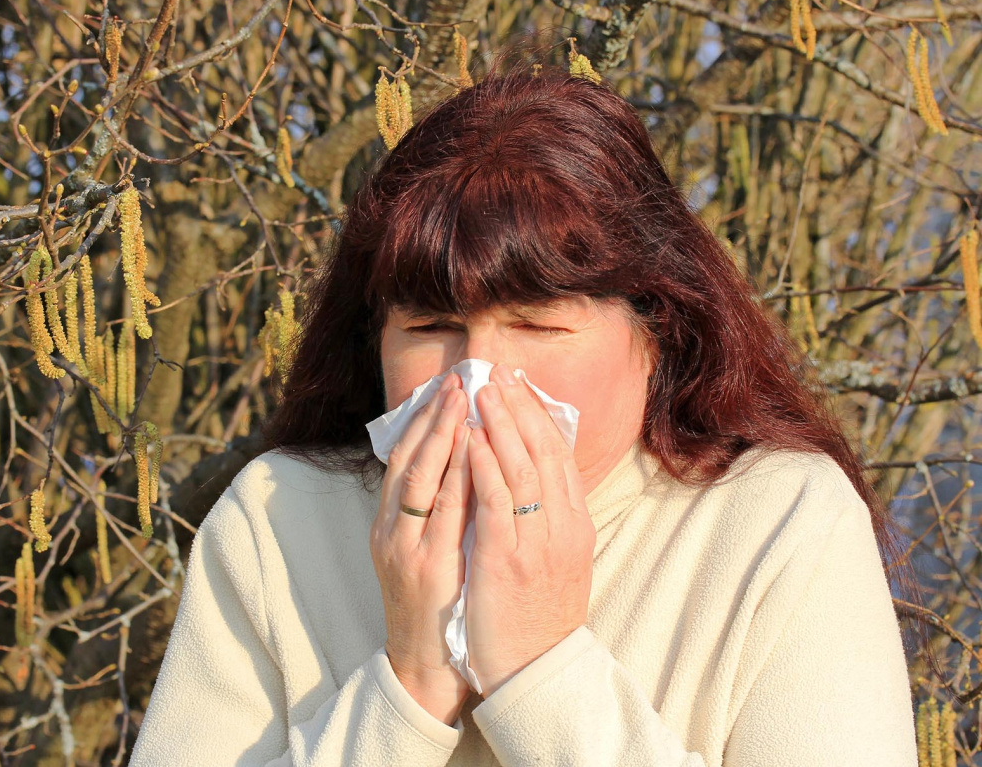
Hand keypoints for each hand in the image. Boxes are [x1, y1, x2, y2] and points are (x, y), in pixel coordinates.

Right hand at [370, 372, 473, 724]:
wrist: (425, 668)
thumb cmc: (434, 606)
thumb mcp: (425, 550)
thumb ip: (435, 510)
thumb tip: (460, 462)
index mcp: (389, 523)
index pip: (402, 458)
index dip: (422, 419)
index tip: (445, 386)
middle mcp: (390, 530)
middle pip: (407, 459)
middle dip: (432, 417)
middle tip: (455, 380)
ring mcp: (406, 548)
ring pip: (419, 479)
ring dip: (442, 436)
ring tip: (462, 400)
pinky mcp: (427, 569)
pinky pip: (443, 514)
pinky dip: (456, 477)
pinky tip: (472, 451)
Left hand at [465, 362, 595, 697]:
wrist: (539, 673)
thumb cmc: (540, 617)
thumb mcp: (558, 561)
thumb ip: (549, 519)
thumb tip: (533, 479)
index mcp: (574, 525)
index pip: (558, 455)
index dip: (538, 416)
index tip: (518, 384)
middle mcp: (562, 527)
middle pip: (543, 452)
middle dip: (519, 408)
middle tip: (497, 373)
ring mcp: (537, 543)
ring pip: (522, 469)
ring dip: (500, 425)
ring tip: (481, 391)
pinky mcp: (507, 561)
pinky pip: (497, 503)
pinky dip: (484, 467)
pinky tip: (471, 439)